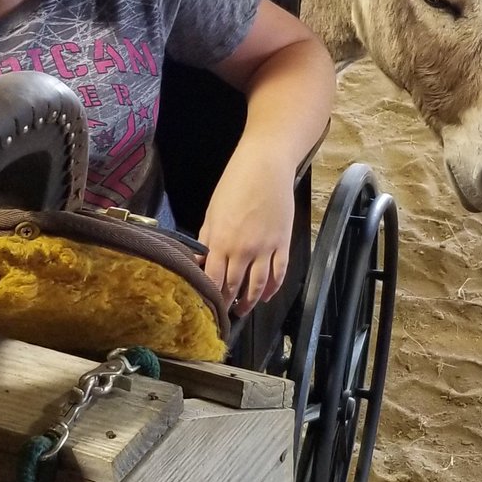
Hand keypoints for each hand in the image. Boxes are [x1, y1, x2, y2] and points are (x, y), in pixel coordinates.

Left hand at [197, 150, 294, 316]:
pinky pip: (279, 273)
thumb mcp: (212, 212)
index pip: (213, 279)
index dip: (210, 296)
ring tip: (243, 310)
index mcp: (220, 241)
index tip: (206, 307)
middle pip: (234, 285)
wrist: (265, 167)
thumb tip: (199, 263)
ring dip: (250, 301)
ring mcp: (265, 248)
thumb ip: (206, 241)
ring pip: (258, 285)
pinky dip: (274, 288)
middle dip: (227, 302)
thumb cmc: (234, 185)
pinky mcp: (283, 243)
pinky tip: (267, 296)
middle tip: (223, 314)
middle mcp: (243, 250)